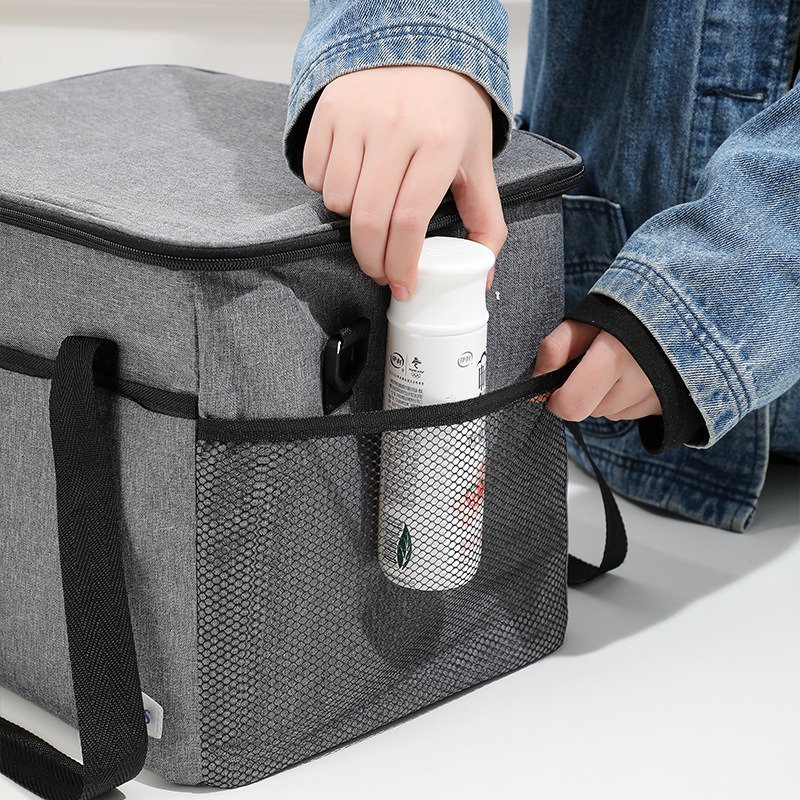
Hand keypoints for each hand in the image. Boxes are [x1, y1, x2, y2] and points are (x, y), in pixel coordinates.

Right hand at [302, 65, 506, 299]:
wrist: (421, 47)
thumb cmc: (451, 115)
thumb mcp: (478, 163)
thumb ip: (486, 222)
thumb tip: (482, 277)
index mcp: (438, 142)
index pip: (409, 222)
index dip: (401, 265)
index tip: (401, 286)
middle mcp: (395, 126)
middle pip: (369, 221)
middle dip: (372, 260)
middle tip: (380, 271)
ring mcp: (357, 116)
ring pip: (337, 201)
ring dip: (351, 221)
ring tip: (372, 211)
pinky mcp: (328, 110)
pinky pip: (314, 176)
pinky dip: (328, 191)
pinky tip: (352, 181)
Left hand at [533, 320, 660, 420]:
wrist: (687, 309)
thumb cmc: (628, 312)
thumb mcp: (586, 319)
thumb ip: (556, 347)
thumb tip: (537, 380)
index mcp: (615, 355)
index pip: (572, 405)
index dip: (556, 401)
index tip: (554, 387)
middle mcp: (640, 382)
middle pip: (589, 410)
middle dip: (583, 392)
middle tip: (596, 364)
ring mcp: (658, 398)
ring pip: (609, 413)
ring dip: (606, 395)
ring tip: (622, 364)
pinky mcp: (669, 406)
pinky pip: (631, 413)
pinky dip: (626, 398)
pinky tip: (637, 373)